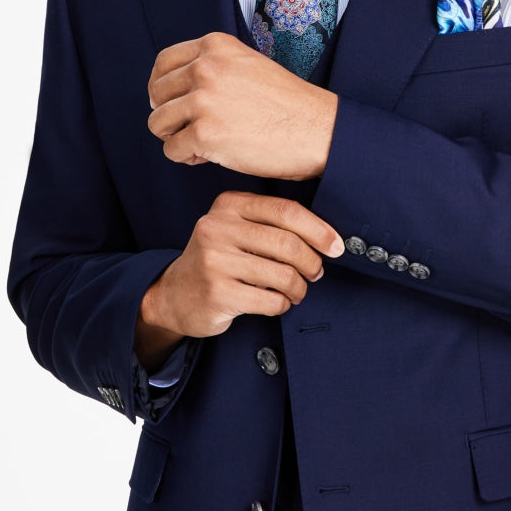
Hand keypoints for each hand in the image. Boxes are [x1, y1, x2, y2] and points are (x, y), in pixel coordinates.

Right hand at [135, 191, 345, 356]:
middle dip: (312, 263)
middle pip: (288, 244)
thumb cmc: (219, 260)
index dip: (318, 230)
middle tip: (316, 273)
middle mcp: (217, 227)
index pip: (286, 211)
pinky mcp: (217, 293)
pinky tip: (276, 302)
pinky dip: (282, 304)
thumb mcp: (236, 229)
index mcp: (228, 205)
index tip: (336, 246)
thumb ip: (271, 224)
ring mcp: (214, 261)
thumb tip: (327, 237)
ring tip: (296, 291)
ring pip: (283, 275)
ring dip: (299, 288)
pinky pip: (270, 301)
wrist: (174, 294)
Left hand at [148, 32, 337, 179]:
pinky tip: (208, 157)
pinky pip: (171, 150)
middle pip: (156, 94)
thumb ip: (213, 67)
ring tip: (200, 144)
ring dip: (175, 137)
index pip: (163, 63)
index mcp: (215, 47)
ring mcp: (203, 101)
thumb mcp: (247, 65)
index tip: (168, 102)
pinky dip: (186, 157)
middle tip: (189, 128)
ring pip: (158, 123)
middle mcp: (205, 68)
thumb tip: (174, 89)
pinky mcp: (204, 134)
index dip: (161, 87)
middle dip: (169, 115)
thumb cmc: (288, 104)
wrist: (317, 130)